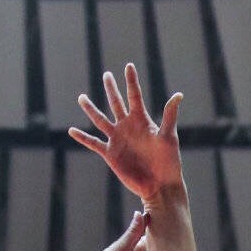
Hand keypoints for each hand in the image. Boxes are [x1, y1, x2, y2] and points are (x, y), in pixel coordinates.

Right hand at [69, 63, 183, 203]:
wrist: (159, 184)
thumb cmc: (169, 162)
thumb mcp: (169, 137)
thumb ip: (169, 116)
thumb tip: (178, 95)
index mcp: (142, 120)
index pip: (134, 95)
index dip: (131, 81)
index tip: (128, 66)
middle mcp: (128, 127)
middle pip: (116, 103)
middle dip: (111, 88)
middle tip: (106, 74)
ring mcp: (117, 139)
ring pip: (100, 120)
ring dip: (91, 109)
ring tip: (82, 97)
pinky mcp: (110, 154)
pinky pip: (93, 143)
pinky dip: (82, 137)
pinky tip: (72, 131)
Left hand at [76, 211, 148, 250]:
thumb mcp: (122, 248)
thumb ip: (132, 233)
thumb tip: (139, 213)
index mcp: (122, 248)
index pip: (137, 235)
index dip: (144, 227)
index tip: (150, 217)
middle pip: (134, 245)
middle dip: (142, 239)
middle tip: (152, 232)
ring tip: (143, 248)